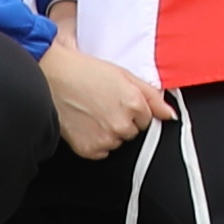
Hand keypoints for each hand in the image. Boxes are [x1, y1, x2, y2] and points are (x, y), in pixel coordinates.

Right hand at [38, 28, 174, 159]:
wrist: (52, 77)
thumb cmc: (85, 71)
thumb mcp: (123, 74)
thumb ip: (152, 96)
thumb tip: (170, 114)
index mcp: (134, 103)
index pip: (147, 118)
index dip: (133, 109)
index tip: (118, 100)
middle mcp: (123, 124)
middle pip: (133, 131)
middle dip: (122, 120)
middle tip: (103, 104)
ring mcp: (106, 139)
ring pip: (117, 142)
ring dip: (109, 131)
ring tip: (92, 112)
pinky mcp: (90, 149)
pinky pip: (102, 151)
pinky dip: (95, 141)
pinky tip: (85, 124)